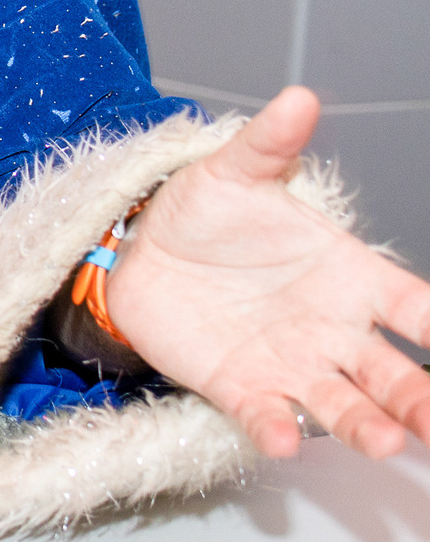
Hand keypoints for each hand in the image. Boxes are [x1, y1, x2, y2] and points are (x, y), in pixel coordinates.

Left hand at [107, 86, 429, 458]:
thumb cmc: (207, 213)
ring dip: (364, 424)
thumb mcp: (235, 172)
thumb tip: (297, 98)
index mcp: (350, 276)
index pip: (415, 307)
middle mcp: (332, 329)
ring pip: (341, 403)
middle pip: (393, 373)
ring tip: (386, 443)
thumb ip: (269, 144)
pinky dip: (274, 427)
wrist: (139, 249)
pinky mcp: (240, 385)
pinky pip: (264, 414)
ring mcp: (290, 363)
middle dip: (421, 399)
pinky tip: (282, 438)